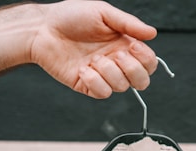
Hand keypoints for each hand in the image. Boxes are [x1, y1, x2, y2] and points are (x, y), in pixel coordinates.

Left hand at [31, 0, 157, 97]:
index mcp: (124, 46)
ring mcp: (103, 76)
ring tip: (92, 58)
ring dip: (109, 72)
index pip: (149, 63)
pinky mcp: (89, 86)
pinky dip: (94, 81)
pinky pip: (103, 93)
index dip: (146, 59)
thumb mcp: (103, 13)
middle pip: (142, 81)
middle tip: (116, 55)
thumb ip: (129, 24)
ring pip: (122, 87)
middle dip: (133, 70)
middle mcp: (117, 63)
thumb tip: (152, 33)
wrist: (43, 29)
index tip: (132, 46)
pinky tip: (83, 69)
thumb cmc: (71, 17)